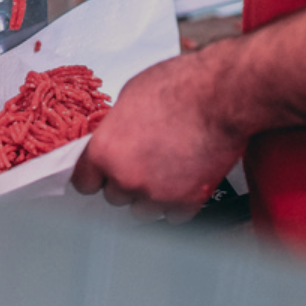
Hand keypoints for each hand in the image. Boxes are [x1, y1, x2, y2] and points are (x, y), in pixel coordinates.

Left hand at [71, 50, 248, 221]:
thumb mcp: (130, 96)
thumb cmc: (180, 87)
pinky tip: (182, 183)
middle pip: (114, 197)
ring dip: (149, 197)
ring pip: (142, 212)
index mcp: (105, 151)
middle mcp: (126, 177)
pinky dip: (177, 205)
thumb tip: (115, 137)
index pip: (83, 183)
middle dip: (126, 182)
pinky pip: (173, 217)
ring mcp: (157, 194)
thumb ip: (115, 128)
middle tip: (143, 162)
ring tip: (165, 172)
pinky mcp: (187, 201)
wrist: (222, 96)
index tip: (101, 175)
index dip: (94, 176)